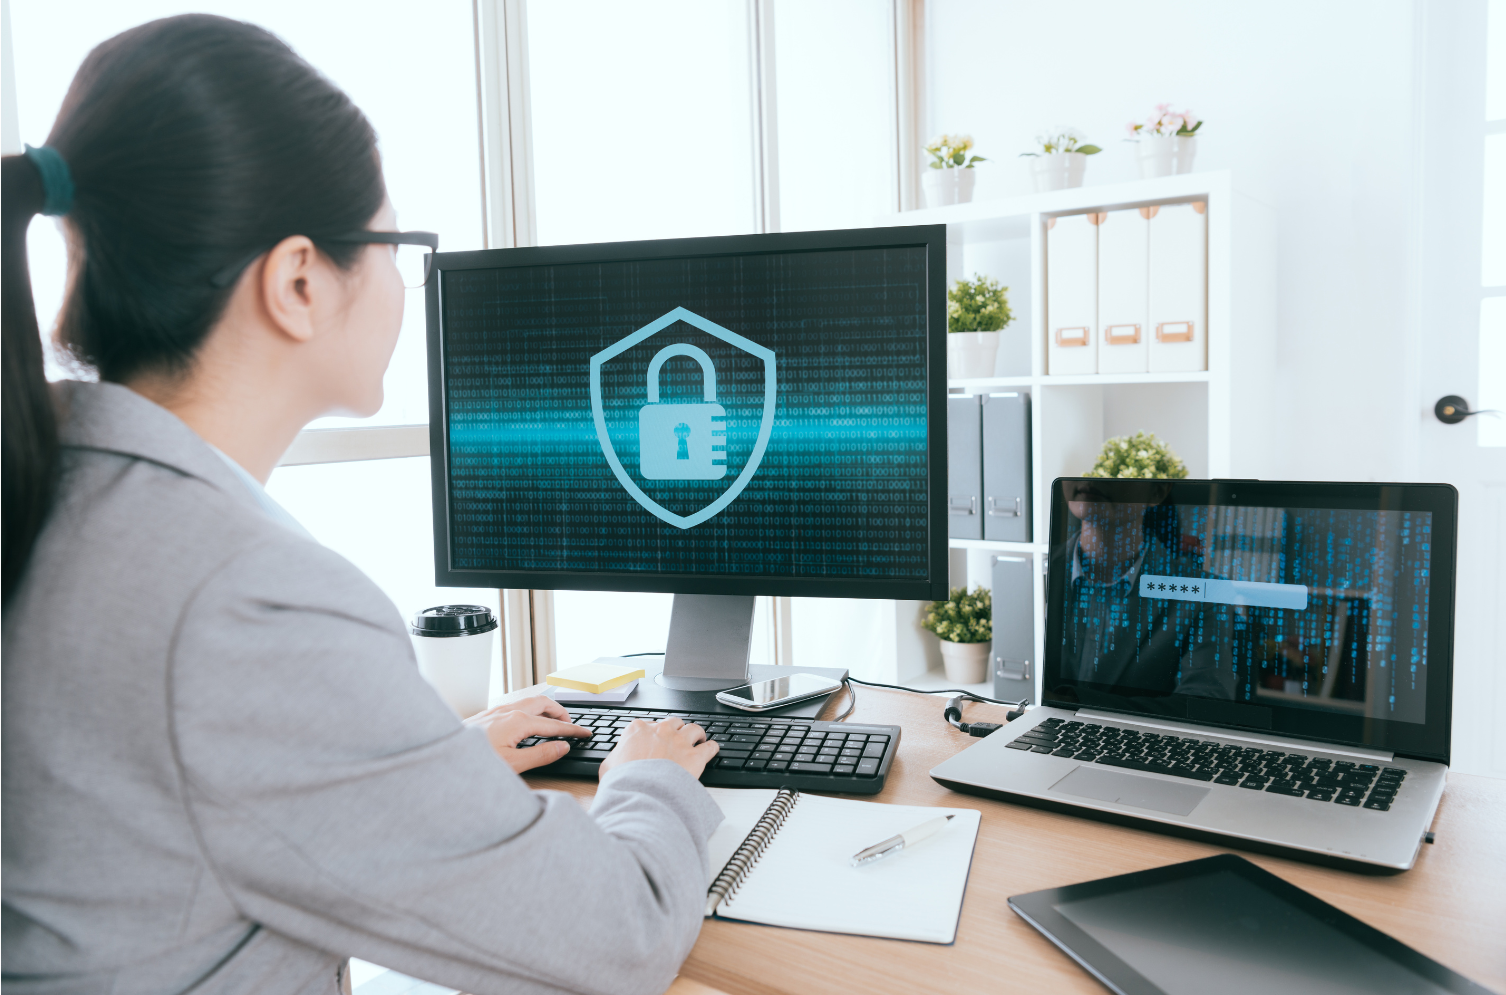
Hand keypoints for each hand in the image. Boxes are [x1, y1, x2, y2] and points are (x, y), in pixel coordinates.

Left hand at [463, 695, 590, 773]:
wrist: (442, 755)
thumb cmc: (475, 763)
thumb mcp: (513, 765)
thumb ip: (541, 754)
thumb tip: (563, 746)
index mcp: (519, 721)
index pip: (555, 724)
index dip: (573, 730)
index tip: (585, 734)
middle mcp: (509, 711)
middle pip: (544, 703)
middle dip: (561, 711)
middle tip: (571, 724)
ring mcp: (496, 711)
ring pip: (528, 701)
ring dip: (545, 708)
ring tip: (552, 720)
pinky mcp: (487, 715)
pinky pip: (515, 705)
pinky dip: (530, 710)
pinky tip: (526, 722)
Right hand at [598, 716, 718, 780]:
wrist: (641, 794)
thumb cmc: (623, 782)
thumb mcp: (608, 766)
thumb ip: (615, 757)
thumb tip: (616, 759)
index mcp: (638, 730)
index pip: (648, 725)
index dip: (653, 734)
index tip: (655, 741)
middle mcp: (661, 731)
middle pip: (673, 723)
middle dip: (676, 730)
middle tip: (677, 740)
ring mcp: (679, 742)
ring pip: (694, 729)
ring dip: (696, 734)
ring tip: (698, 739)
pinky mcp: (695, 756)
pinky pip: (710, 747)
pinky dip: (711, 747)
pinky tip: (711, 750)